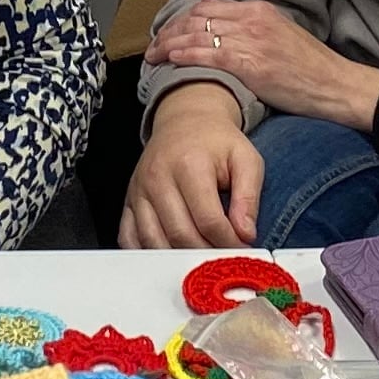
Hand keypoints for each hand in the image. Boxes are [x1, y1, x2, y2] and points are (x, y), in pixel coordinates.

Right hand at [123, 83, 262, 247]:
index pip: (209, 220)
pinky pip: (129, 238)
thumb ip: (249, 196)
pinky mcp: (128, 201)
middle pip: (181, 235)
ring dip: (180, 258)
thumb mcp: (245, 158)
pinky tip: (170, 254)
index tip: (242, 248)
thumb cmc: (215, 141)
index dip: (229, 242)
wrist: (184, 121)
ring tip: (203, 257)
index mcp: (188, 165)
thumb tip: (245, 233)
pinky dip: (148, 253)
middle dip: (207, 253)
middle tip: (225, 256)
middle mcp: (158, 178)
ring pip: (154, 242)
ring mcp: (139, 191)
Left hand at [153, 0, 378, 126]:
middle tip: (153, 47)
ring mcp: (252, 39)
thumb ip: (254, 32)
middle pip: (197, 18)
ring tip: (154, 56)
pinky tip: (172, 60)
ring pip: (199, 34)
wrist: (336, 85)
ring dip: (170, 44)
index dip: (182, 19)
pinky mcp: (251, 63)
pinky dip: (187, 55)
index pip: (208, 7)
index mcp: (259, 10)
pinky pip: (210, 54)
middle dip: (170, 31)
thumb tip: (226, 38)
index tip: (168, 33)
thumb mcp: (282, 37)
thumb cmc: (311, 69)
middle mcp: (252, 19)